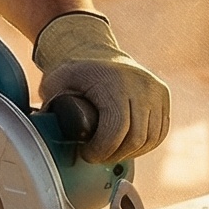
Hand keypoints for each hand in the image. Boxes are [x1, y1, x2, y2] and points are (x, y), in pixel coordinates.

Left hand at [34, 11, 170, 161]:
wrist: (96, 52)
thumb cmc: (74, 73)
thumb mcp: (55, 84)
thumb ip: (51, 106)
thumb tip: (44, 131)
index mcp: (113, 81)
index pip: (116, 129)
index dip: (102, 150)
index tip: (87, 153)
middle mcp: (140, 84)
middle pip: (136, 138)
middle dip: (114, 155)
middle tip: (97, 156)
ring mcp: (155, 89)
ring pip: (150, 139)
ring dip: (130, 152)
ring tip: (110, 152)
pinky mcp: (163, 95)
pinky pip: (159, 132)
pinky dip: (144, 145)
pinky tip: (126, 145)